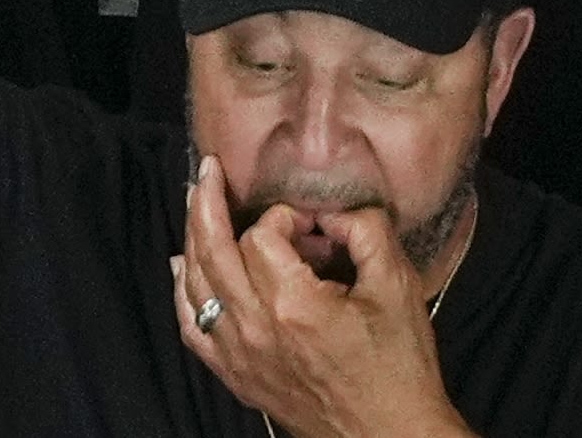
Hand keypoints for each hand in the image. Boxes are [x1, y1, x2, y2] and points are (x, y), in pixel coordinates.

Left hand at [172, 157, 458, 437]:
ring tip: (194, 203)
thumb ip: (367, 233)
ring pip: (195, 287)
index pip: (263, 236)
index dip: (285, 215)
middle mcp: (254, 330)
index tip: (315, 222)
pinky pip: (192, 328)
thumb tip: (334, 214)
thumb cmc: (398, 365)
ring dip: (191, 239)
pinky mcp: (236, 375)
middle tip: (206, 170)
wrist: (386, 434)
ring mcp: (239, 356)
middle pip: (212, 253)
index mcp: (293, 305)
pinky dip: (183, 293)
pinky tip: (183, 268)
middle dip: (208, 204)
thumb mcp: (398, 286)